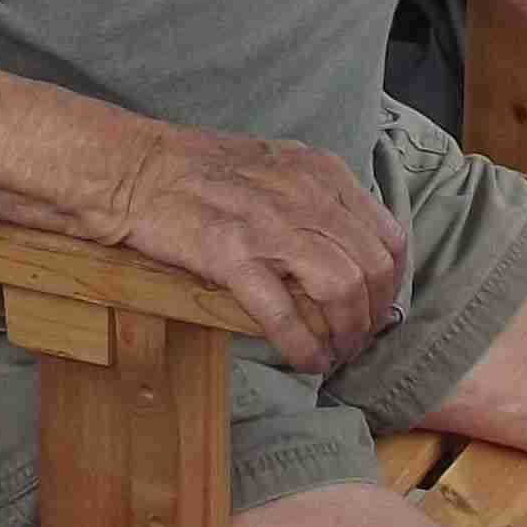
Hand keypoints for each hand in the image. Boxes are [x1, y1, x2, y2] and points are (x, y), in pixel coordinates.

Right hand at [105, 123, 407, 374]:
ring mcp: (271, 226)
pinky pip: (284, 314)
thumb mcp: (277, 164)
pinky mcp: (233, 256)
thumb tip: (349, 245)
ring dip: (345, 335)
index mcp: (321, 173)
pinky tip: (305, 362)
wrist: (136, 169)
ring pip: (341, 290)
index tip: (377, 306)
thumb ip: (317, 196)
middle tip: (356, 340)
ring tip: (333, 354)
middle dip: (372, 316)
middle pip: (371, 268)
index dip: (390, 282)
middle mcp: (307, 196)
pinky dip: (303, 346)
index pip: (387, 235)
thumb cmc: (201, 168)